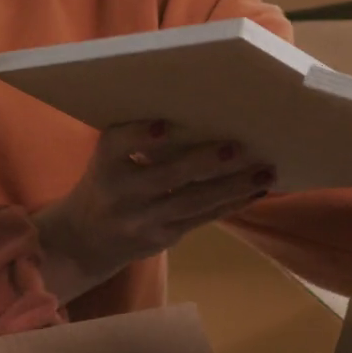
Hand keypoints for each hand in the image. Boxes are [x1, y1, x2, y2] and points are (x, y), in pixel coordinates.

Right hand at [34, 121, 274, 302]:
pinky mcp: (164, 237)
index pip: (117, 145)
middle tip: (237, 146)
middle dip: (204, 163)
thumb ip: (138, 140)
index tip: (164, 125)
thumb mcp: (109, 158)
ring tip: (264, 171)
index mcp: (104, 162)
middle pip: (166, 177)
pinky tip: (256, 190)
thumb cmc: (108, 181)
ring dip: (233, 186)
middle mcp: (122, 192)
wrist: (87, 238)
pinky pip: (203, 218)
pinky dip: (232, 203)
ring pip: (194, 202)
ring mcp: (144, 219)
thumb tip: (201, 113)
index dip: (140, 136)